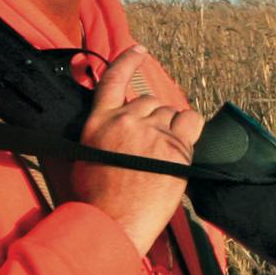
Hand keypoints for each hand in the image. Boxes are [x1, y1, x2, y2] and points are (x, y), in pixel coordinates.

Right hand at [71, 46, 203, 255]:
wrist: (111, 224)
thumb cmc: (96, 200)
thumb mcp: (84, 158)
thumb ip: (101, 135)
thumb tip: (115, 129)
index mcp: (98, 122)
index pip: (114, 80)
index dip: (128, 61)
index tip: (139, 50)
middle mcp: (125, 121)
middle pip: (150, 102)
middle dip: (153, 120)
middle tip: (148, 150)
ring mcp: (152, 133)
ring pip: (171, 113)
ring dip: (170, 129)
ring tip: (160, 158)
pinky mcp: (175, 148)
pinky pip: (191, 121)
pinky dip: (190, 129)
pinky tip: (183, 144)